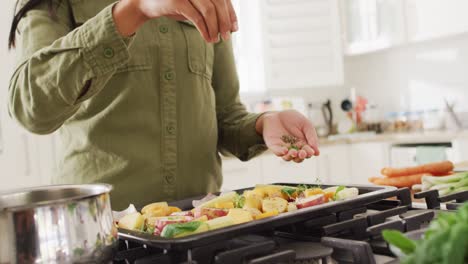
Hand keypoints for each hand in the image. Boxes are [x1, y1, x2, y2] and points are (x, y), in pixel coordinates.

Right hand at [113, 0, 237, 42]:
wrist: (145, 3)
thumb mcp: (195, 6)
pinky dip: (205, 29)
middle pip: (219, 2)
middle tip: (227, 36)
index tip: (234, 28)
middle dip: (225, 21)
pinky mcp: (177, 1)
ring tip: (216, 39)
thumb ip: (210, 11)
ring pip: (209, 9)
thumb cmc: (174, 5)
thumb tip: (230, 25)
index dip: (231, 13)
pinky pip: (196, 17)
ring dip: (215, 27)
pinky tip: (208, 38)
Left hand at [256, 110, 319, 162]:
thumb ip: (311, 136)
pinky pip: (277, 152)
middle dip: (301, 157)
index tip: (311, 152)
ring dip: (291, 156)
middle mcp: (294, 148)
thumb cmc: (293, 118)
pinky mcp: (274, 146)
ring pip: (288, 157)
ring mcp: (283, 148)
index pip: (307, 152)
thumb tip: (317, 153)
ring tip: (294, 152)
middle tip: (302, 153)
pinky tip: (285, 150)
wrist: (277, 113)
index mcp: (303, 144)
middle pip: (298, 158)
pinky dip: (281, 152)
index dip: (309, 153)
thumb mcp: (306, 124)